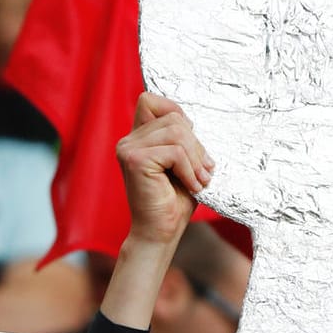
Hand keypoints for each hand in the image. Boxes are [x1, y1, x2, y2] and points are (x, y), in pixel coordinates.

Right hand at [115, 93, 211, 251]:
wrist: (161, 232)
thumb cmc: (174, 201)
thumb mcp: (183, 162)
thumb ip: (181, 138)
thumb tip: (193, 119)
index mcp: (137, 138)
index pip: (151, 100)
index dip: (175, 112)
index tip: (192, 145)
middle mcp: (128, 140)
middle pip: (174, 118)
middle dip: (196, 145)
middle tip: (205, 171)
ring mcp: (128, 149)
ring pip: (177, 132)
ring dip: (196, 159)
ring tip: (200, 180)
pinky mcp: (135, 160)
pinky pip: (175, 152)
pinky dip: (190, 169)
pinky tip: (192, 186)